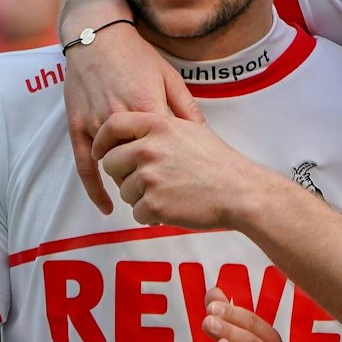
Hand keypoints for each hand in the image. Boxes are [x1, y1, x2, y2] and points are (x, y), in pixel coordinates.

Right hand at [59, 0, 202, 213]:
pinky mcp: (78, 127)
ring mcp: (96, 124)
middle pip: (140, 164)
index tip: (191, 187)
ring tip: (144, 197)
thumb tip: (204, 135)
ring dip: (128, 184)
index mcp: (148, 109)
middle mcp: (120, 120)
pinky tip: (107, 208)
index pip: (166, 152)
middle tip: (167, 196)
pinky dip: (95, 189)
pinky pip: (85, 165)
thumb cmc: (137, 55)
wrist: (97, 35)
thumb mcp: (170, 77)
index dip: (178, 172)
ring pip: (114, 167)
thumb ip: (186, 109)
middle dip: (153, 181)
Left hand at [96, 112, 280, 228]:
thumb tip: (135, 131)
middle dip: (124, 175)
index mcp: (157, 125)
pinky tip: (173, 208)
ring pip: (124, 191)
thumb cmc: (219, 163)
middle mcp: (148, 148)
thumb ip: (160, 128)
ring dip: (141, 198)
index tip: (101, 152)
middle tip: (148, 181)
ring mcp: (149, 177)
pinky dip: (152, 216)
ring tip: (170, 194)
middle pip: (111, 163)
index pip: (113, 126)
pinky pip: (136, 213)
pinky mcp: (153, 204)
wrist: (240, 191)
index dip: (102, 140)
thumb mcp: (190, 129)